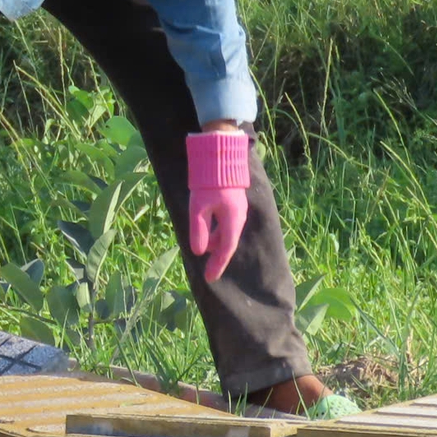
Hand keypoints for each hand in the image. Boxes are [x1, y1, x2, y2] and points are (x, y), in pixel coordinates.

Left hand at [186, 130, 250, 281]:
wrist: (221, 157)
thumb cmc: (208, 182)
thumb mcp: (198, 207)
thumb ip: (199, 230)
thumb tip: (199, 252)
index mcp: (233, 220)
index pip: (225, 249)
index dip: (217, 265)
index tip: (210, 278)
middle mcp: (238, 218)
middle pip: (228, 243)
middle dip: (217, 257)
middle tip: (207, 271)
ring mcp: (237, 211)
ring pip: (226, 233)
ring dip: (215, 243)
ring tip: (203, 251)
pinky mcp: (233, 204)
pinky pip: (226, 225)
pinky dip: (216, 233)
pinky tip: (207, 234)